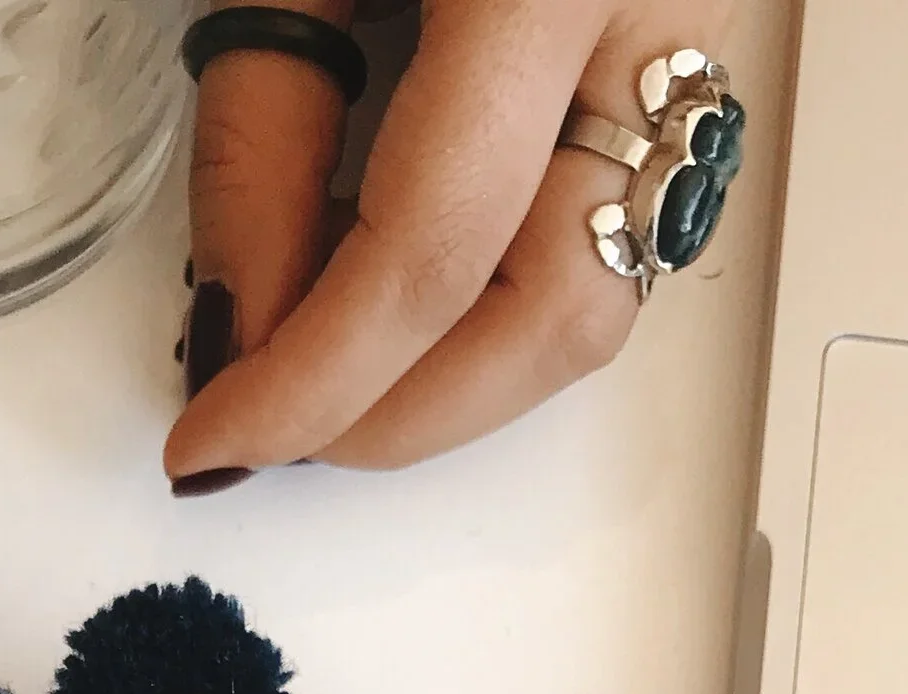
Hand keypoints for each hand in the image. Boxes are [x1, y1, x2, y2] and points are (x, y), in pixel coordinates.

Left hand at [165, 0, 701, 479]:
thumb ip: (261, 123)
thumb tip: (240, 325)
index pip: (433, 254)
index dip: (310, 379)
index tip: (214, 439)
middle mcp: (657, 23)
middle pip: (556, 314)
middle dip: (404, 412)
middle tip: (282, 427)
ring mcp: (693, 52)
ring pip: (603, 296)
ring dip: (457, 369)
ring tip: (330, 346)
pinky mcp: (687, 66)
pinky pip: (611, 229)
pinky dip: (496, 291)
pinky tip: (393, 274)